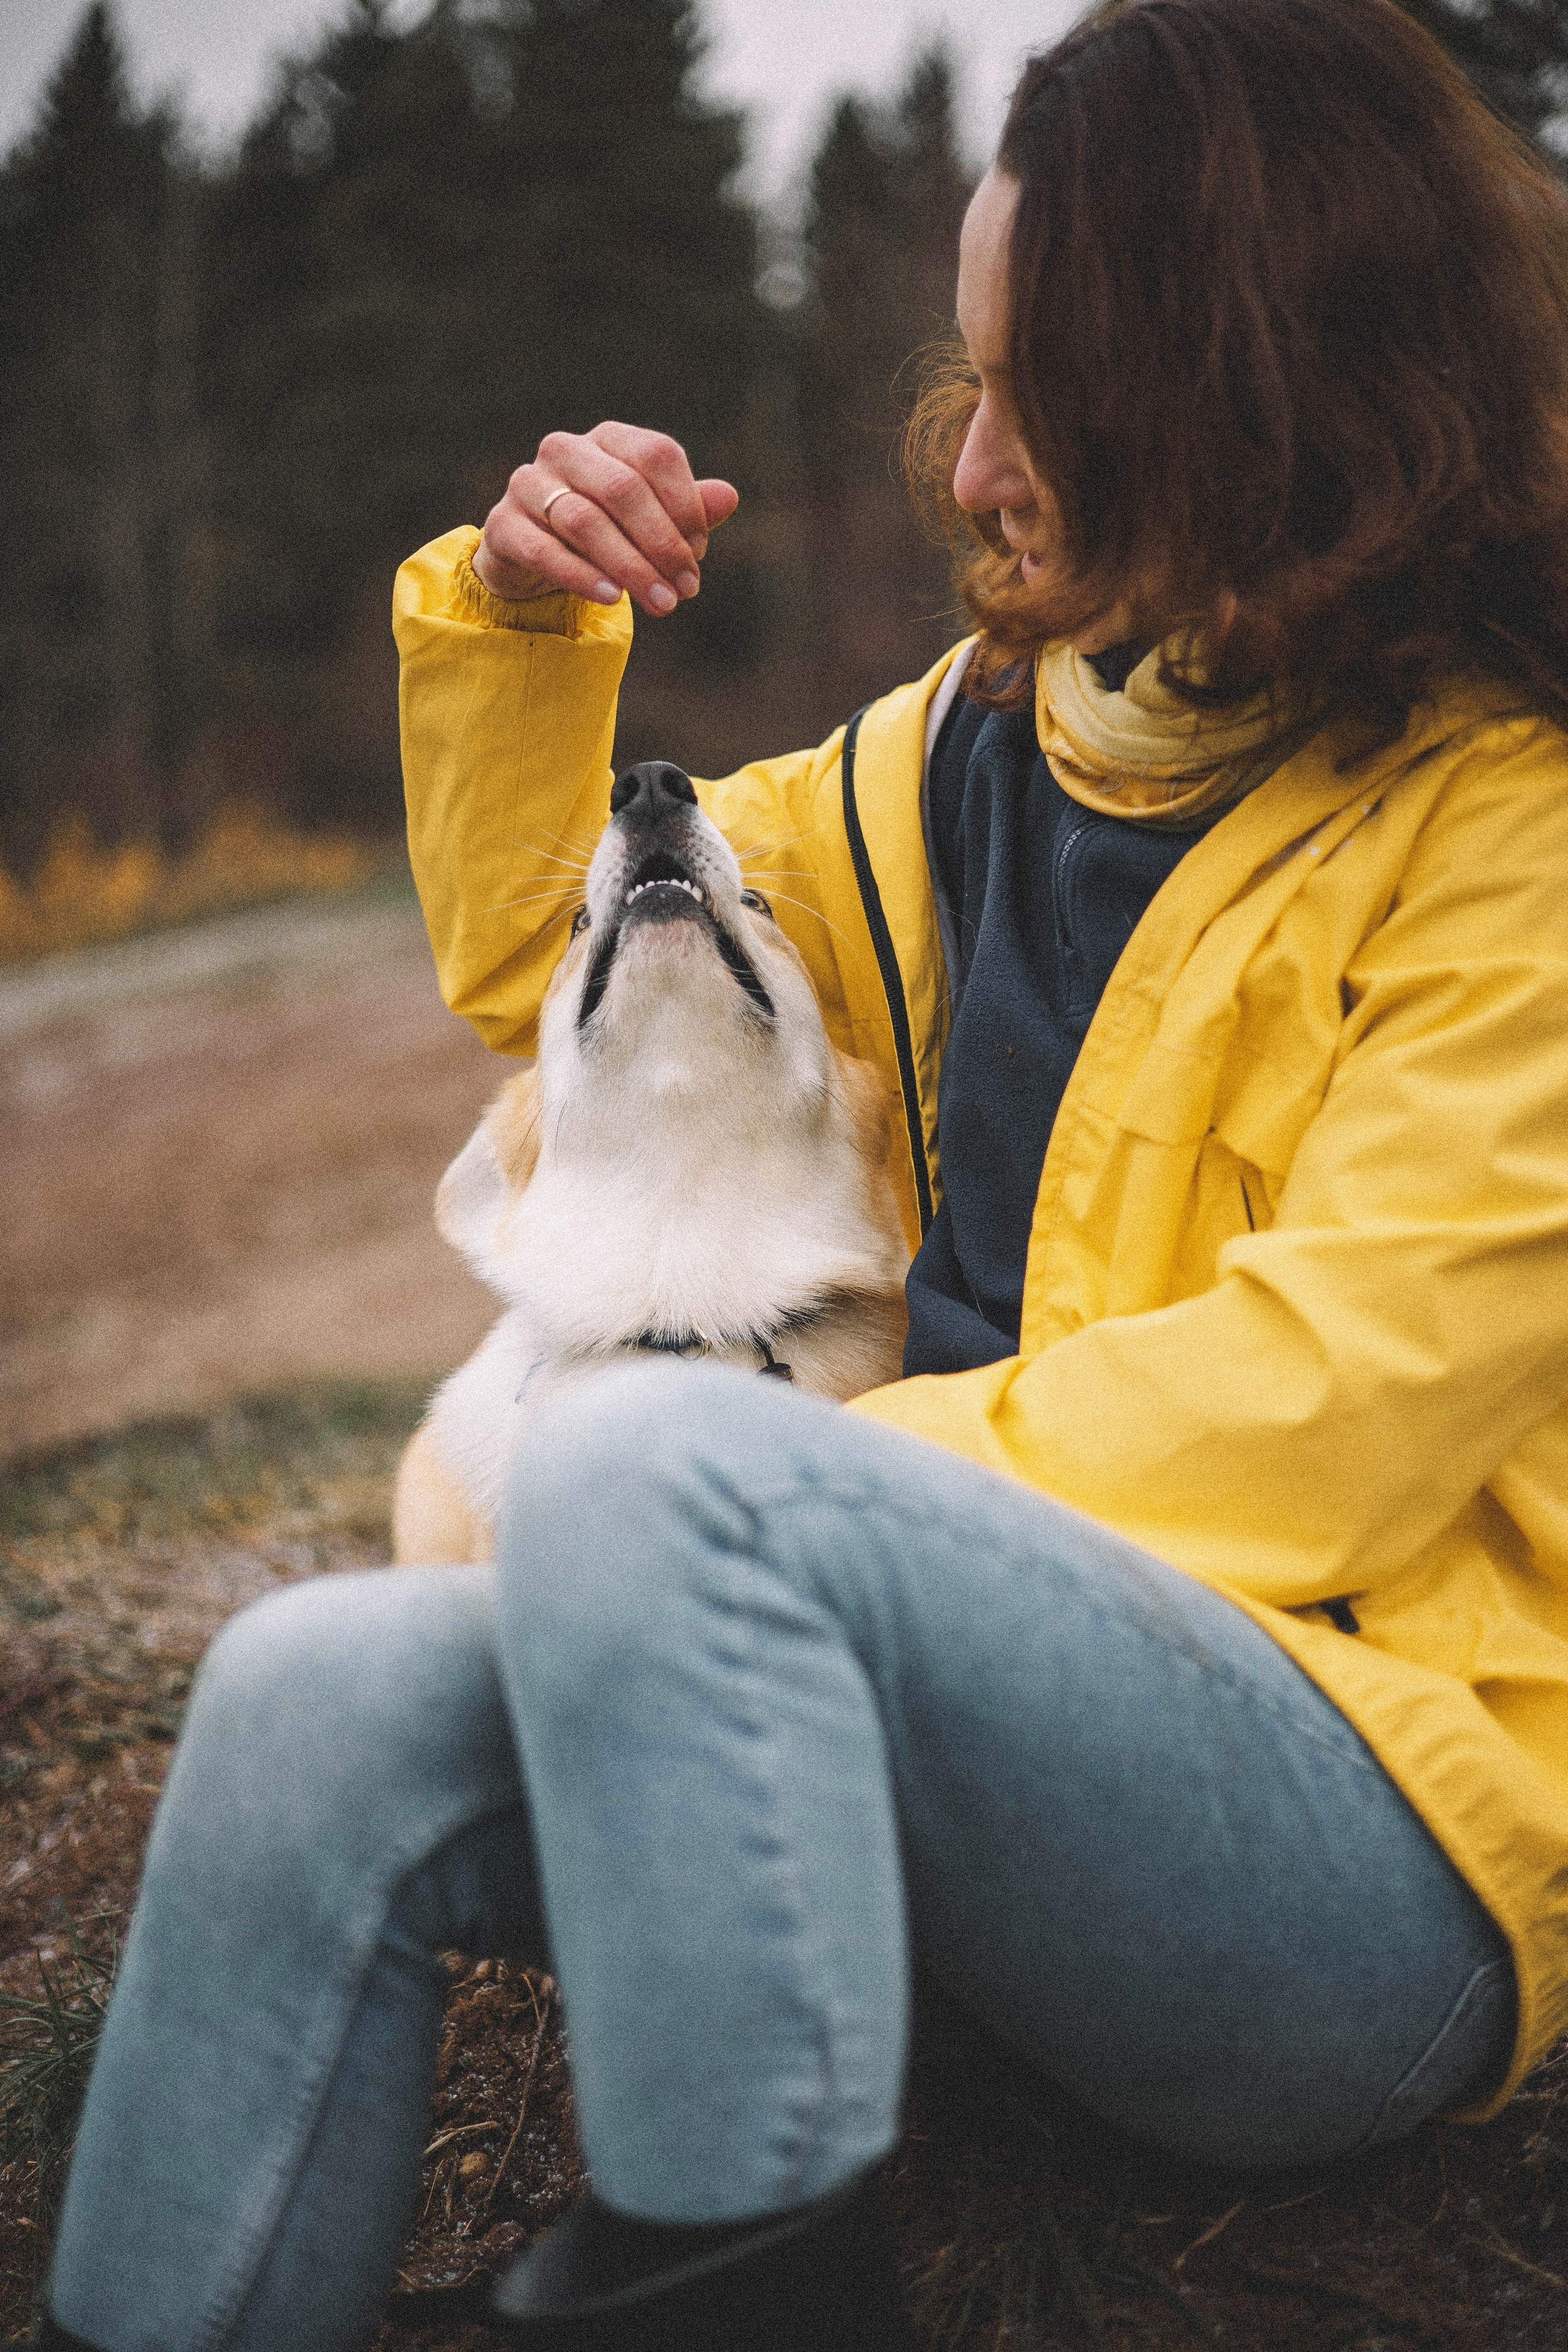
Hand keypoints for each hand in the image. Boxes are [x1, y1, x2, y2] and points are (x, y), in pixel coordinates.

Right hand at [474, 423, 739, 616]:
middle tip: (685, 591)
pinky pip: (544, 551)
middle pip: (622, 489)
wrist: (530, 554)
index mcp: (609, 439)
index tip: (699, 554)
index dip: (685, 506)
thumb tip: (729, 496)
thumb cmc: (604, 531)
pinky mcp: (504, 525)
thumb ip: (687, 510)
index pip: (656, 455)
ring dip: (629, 568)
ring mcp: (528, 483)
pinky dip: (582, 577)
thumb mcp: (650, 521)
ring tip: (660, 604)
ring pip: (585, 522)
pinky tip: (613, 600)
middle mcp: (566, 450)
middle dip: (661, 545)